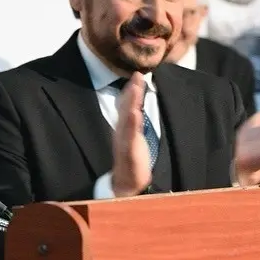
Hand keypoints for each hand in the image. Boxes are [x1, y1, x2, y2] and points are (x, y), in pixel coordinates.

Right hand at [110, 72, 151, 197]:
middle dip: (131, 91)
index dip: (131, 91)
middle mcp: (122, 132)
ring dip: (131, 103)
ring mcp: (124, 141)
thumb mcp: (133, 139)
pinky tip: (136, 114)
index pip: (128, 106)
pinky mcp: (128, 152)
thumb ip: (135, 123)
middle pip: (126, 108)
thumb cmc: (132, 160)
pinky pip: (130, 136)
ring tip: (136, 89)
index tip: (137, 75)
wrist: (126, 184)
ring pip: (127, 119)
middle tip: (137, 75)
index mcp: (124, 129)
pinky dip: (132, 124)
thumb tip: (138, 109)